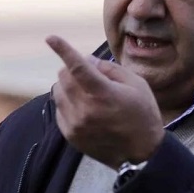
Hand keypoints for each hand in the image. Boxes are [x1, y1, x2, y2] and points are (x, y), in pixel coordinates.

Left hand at [47, 35, 164, 169]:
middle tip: (90, 74)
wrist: (141, 154)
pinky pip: (59, 109)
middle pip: (63, 76)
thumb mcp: (136, 84)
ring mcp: (76, 124)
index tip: (51, 38)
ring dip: (68, 85)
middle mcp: (85, 109)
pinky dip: (68, 102)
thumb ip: (109, 69)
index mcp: (103, 94)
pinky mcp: (71, 135)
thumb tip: (86, 60)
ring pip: (58, 92)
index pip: (77, 67)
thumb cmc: (142, 114)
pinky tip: (85, 108)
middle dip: (72, 69)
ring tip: (88, 92)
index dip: (63, 50)